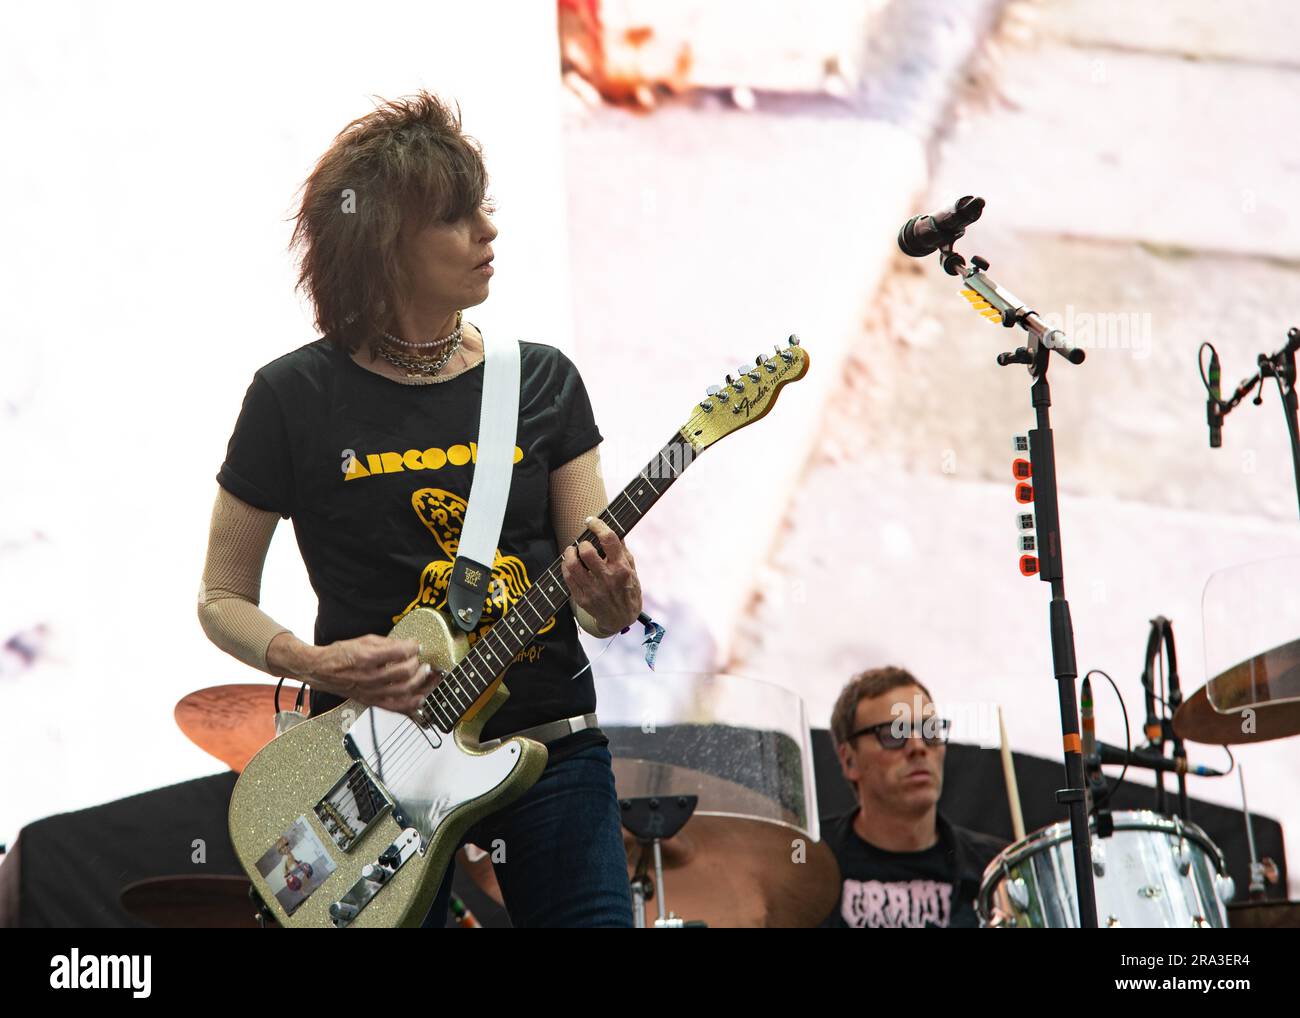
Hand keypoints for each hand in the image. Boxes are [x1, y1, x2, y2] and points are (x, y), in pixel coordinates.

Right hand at [306, 635, 440, 714]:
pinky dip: (411, 704)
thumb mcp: (364, 640)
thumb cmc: (340, 655)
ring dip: (419, 681)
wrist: (321, 670)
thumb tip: (408, 645)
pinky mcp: (371, 701)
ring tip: (425, 674)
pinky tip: (420, 697)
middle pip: (404, 672)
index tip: (417, 646)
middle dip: (418, 664)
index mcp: (367, 657)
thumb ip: (388, 643)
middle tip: (421, 660)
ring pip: (403, 690)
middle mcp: (369, 676)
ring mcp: (371, 691)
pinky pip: (395, 707)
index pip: (399, 652)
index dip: (413, 647)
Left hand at [561, 516, 641, 636]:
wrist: (621, 619)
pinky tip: (570, 564)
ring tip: (572, 551)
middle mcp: (608, 578)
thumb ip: (622, 550)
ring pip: (572, 565)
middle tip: (583, 544)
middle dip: (582, 542)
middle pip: (587, 551)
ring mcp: (594, 590)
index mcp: (622, 568)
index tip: (591, 521)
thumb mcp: (632, 569)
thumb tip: (613, 529)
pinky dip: (566, 566)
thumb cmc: (628, 590)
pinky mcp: (582, 599)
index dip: (597, 525)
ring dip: (569, 553)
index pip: (609, 539)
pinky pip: (567, 578)